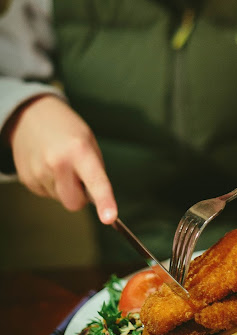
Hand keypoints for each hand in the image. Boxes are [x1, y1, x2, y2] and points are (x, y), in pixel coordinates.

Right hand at [6, 95, 116, 223]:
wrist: (31, 116)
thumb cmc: (67, 130)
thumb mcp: (89, 142)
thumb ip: (95, 170)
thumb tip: (96, 200)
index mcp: (79, 150)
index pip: (96, 182)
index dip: (104, 201)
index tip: (110, 218)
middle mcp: (57, 163)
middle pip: (75, 203)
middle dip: (80, 195)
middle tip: (78, 175)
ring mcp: (39, 173)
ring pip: (60, 199)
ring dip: (64, 187)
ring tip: (59, 163)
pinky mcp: (27, 180)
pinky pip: (47, 194)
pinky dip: (50, 184)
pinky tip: (47, 166)